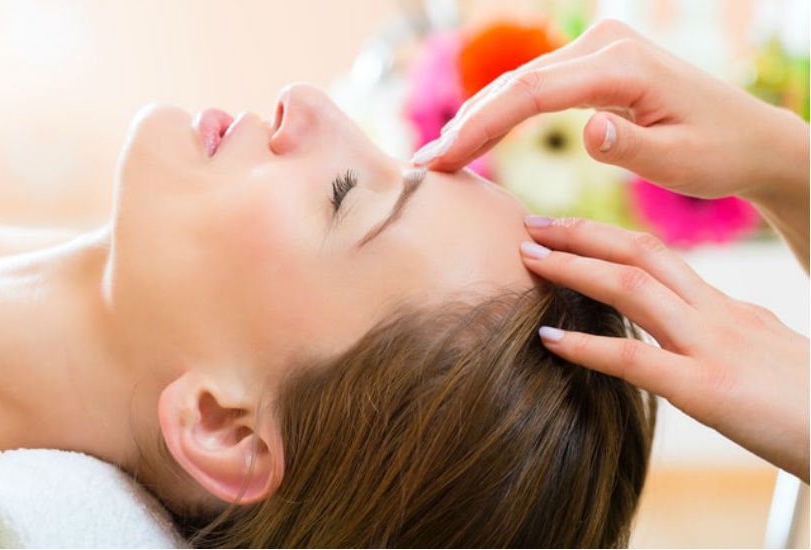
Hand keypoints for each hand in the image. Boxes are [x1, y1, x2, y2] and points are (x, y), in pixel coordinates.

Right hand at [414, 19, 808, 204]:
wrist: (750, 137)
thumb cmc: (719, 152)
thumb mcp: (682, 161)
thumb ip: (633, 147)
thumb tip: (587, 129)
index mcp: (622, 64)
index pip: (532, 95)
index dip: (480, 128)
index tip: (442, 162)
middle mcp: (604, 44)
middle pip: (515, 84)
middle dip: (465, 125)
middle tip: (423, 167)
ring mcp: (597, 49)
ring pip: (519, 83)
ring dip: (476, 118)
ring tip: (437, 157)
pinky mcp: (594, 64)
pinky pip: (534, 87)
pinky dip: (500, 112)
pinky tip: (472, 136)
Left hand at [518, 215, 808, 481]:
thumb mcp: (766, 349)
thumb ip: (734, 327)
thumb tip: (712, 316)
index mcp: (726, 308)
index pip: (659, 255)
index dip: (607, 237)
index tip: (564, 228)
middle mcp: (717, 315)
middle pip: (641, 255)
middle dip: (581, 236)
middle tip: (530, 227)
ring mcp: (712, 348)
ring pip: (634, 291)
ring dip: (574, 271)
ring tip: (527, 262)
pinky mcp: (709, 390)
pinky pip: (636, 361)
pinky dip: (586, 347)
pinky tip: (547, 339)